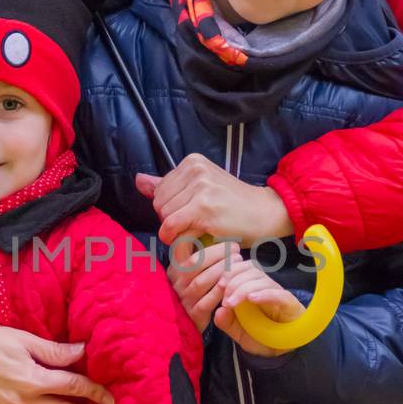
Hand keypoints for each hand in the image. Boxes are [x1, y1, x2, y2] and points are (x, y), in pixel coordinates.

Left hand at [135, 158, 293, 247]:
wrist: (264, 212)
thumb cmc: (232, 204)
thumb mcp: (200, 188)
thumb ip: (168, 185)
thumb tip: (138, 180)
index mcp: (193, 162)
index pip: (159, 190)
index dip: (171, 208)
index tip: (191, 213)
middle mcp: (196, 170)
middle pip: (159, 204)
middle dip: (171, 220)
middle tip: (194, 225)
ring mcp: (201, 188)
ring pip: (164, 217)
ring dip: (176, 231)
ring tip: (196, 231)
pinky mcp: (204, 209)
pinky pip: (172, 227)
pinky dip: (175, 239)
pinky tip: (188, 241)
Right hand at [168, 238, 241, 333]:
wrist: (190, 322)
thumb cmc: (197, 291)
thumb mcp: (192, 272)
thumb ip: (200, 256)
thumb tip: (214, 232)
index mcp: (175, 268)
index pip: (179, 248)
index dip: (195, 238)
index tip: (215, 233)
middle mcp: (176, 282)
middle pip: (193, 264)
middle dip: (217, 254)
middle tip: (235, 249)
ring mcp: (183, 299)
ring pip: (200, 282)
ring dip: (221, 271)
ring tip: (238, 263)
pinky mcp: (193, 314)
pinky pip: (206, 302)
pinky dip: (219, 292)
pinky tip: (231, 284)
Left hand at [214, 259, 305, 357]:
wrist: (283, 353)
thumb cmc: (262, 338)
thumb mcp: (239, 333)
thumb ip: (228, 323)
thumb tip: (218, 311)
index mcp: (253, 289)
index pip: (243, 268)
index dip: (230, 272)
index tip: (218, 285)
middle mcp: (266, 288)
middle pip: (251, 269)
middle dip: (233, 280)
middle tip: (224, 298)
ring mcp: (279, 295)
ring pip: (262, 280)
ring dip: (243, 289)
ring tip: (231, 304)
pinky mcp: (290, 305)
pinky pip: (278, 295)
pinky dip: (264, 294)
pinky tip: (252, 299)